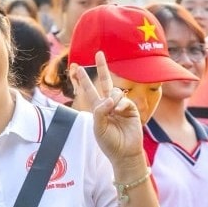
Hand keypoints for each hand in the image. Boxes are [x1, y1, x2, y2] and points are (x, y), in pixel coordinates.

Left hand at [69, 51, 144, 167]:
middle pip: (105, 81)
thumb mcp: (97, 127)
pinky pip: (125, 100)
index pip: (88, 90)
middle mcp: (109, 104)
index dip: (82, 79)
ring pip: (116, 91)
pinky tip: (119, 112)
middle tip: (99, 53)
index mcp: (97, 108)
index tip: (75, 67)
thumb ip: (100, 111)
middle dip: (101, 67)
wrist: (124, 152)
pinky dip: (121, 105)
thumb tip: (110, 98)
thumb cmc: (108, 142)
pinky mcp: (131, 109)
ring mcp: (120, 106)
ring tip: (113, 112)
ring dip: (113, 99)